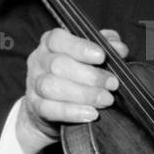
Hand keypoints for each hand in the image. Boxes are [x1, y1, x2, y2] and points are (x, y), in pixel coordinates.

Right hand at [15, 28, 128, 153]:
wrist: (52, 106)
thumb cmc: (76, 75)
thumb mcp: (90, 58)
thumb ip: (105, 47)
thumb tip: (119, 47)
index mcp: (50, 44)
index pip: (58, 39)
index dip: (80, 47)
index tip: (102, 57)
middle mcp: (39, 61)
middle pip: (58, 65)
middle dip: (90, 76)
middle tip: (113, 84)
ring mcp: (34, 84)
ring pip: (51, 87)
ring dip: (84, 94)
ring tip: (106, 100)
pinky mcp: (35, 106)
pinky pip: (49, 109)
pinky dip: (72, 112)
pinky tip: (92, 114)